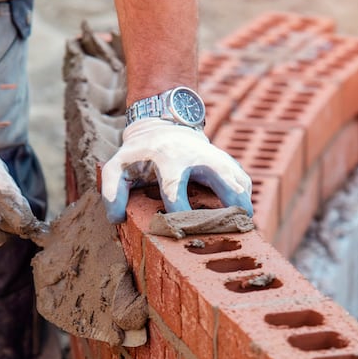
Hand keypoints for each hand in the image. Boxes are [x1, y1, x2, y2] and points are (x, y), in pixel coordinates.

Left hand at [100, 118, 253, 222]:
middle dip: (230, 205)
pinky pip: (243, 180)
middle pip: (222, 179)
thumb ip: (112, 192)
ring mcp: (215, 157)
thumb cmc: (139, 154)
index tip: (182, 232)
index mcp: (168, 160)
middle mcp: (196, 157)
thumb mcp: (117, 167)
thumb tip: (116, 219)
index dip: (180, 213)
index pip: (175, 189)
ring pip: (238, 180)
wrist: (163, 125)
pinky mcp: (226, 160)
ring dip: (243, 204)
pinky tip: (241, 216)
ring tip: (243, 228)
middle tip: (236, 228)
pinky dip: (245, 198)